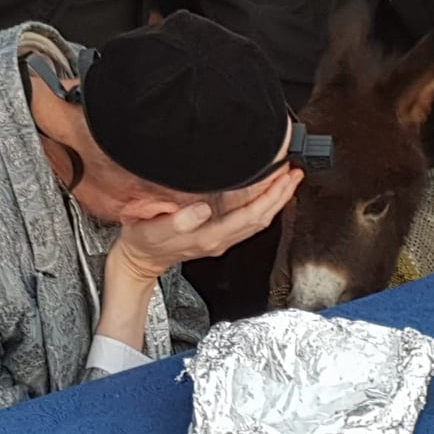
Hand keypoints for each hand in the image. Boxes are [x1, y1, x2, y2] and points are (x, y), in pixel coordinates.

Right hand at [110, 168, 303, 282]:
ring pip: (257, 220)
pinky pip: (248, 220)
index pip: (250, 216)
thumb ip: (177, 221)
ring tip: (287, 179)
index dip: (270, 197)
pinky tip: (266, 193)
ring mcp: (220, 238)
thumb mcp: (153, 229)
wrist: (138, 260)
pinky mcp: (217, 234)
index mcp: (208, 237)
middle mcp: (219, 239)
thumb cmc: (143, 242)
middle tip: (294, 173)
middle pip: (261, 218)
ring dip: (275, 200)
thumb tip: (202, 209)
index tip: (283, 177)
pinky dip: (262, 205)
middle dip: (281, 196)